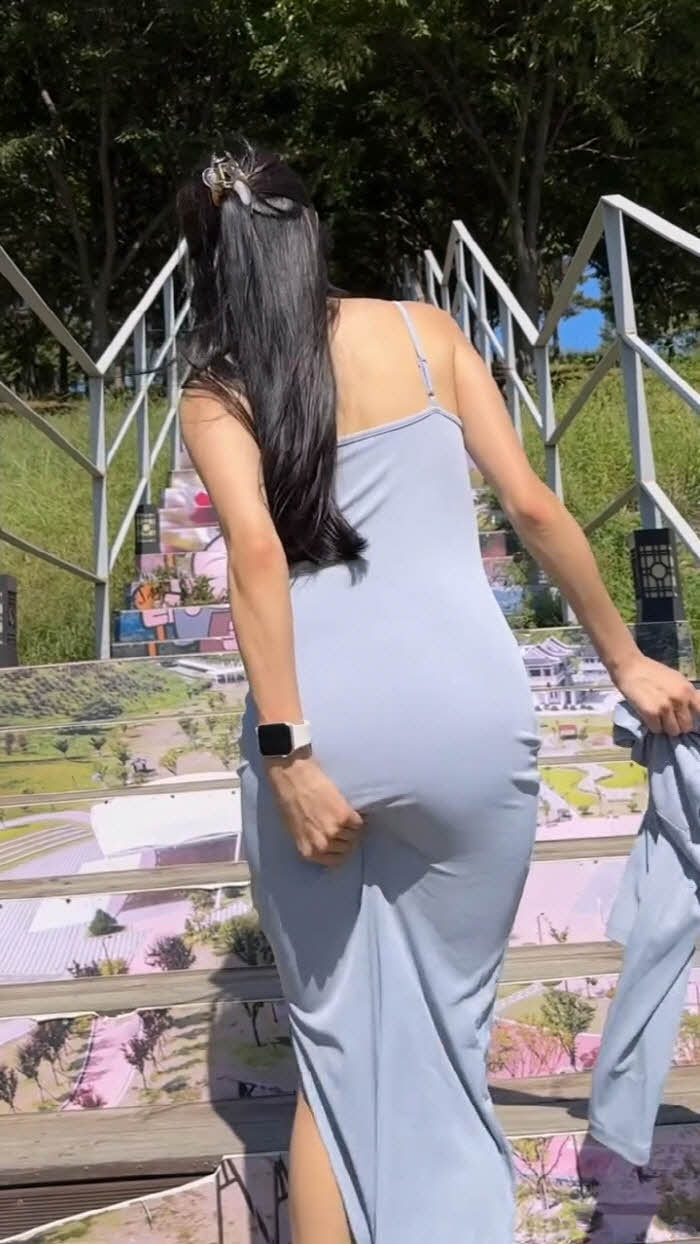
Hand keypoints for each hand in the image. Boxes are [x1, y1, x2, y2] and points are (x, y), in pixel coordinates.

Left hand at [263, 752, 365, 867]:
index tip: (340, 840)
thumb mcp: (295, 829)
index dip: (340, 849)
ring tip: (343, 813)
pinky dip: (356, 815)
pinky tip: (346, 806)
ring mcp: (335, 832)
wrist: (291, 776)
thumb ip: (310, 841)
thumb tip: (325, 845)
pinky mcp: (344, 816)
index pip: (336, 861)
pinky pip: (359, 822)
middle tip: (342, 823)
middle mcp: (323, 846)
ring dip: (352, 826)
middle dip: (346, 837)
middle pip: (348, 849)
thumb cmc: (287, 799)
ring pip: (355, 836)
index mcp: (309, 852)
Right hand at [613, 653, 699, 735]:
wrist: (631, 667)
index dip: (695, 719)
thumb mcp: (677, 680)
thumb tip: (694, 711)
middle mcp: (680, 699)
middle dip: (678, 725)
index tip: (687, 719)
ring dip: (666, 727)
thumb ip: (687, 694)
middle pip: (686, 727)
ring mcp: (665, 707)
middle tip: (669, 718)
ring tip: (659, 717)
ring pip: (673, 731)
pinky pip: (657, 730)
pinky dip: (653, 726)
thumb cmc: (653, 673)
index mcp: (688, 690)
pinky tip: (649, 716)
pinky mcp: (651, 713)